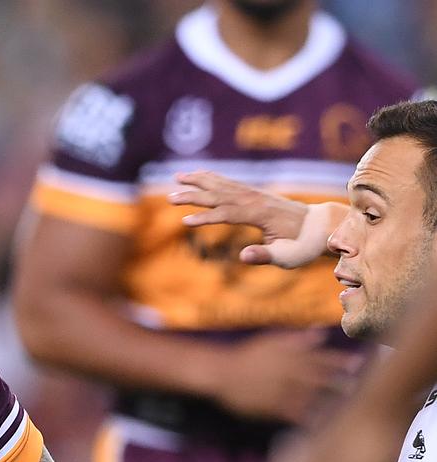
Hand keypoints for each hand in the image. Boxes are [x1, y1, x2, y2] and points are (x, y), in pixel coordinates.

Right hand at [169, 171, 329, 268]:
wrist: (320, 227)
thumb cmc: (303, 246)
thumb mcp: (287, 257)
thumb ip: (264, 255)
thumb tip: (242, 256)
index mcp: (262, 215)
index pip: (228, 214)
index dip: (206, 218)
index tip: (184, 222)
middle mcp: (257, 199)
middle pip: (220, 195)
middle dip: (194, 195)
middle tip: (170, 198)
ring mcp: (256, 194)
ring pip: (223, 184)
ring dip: (199, 180)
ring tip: (177, 177)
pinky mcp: (255, 194)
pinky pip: (229, 183)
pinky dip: (212, 177)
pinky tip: (199, 175)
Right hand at [207, 330, 360, 424]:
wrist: (222, 373)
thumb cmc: (248, 355)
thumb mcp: (272, 341)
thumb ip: (298, 339)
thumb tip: (320, 332)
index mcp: (292, 356)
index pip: (322, 357)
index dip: (341, 360)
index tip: (359, 362)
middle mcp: (291, 372)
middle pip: (321, 378)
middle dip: (340, 382)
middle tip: (358, 387)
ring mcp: (283, 390)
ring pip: (311, 396)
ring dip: (329, 400)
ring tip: (345, 405)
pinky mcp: (273, 406)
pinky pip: (295, 413)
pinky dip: (309, 417)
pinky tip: (320, 421)